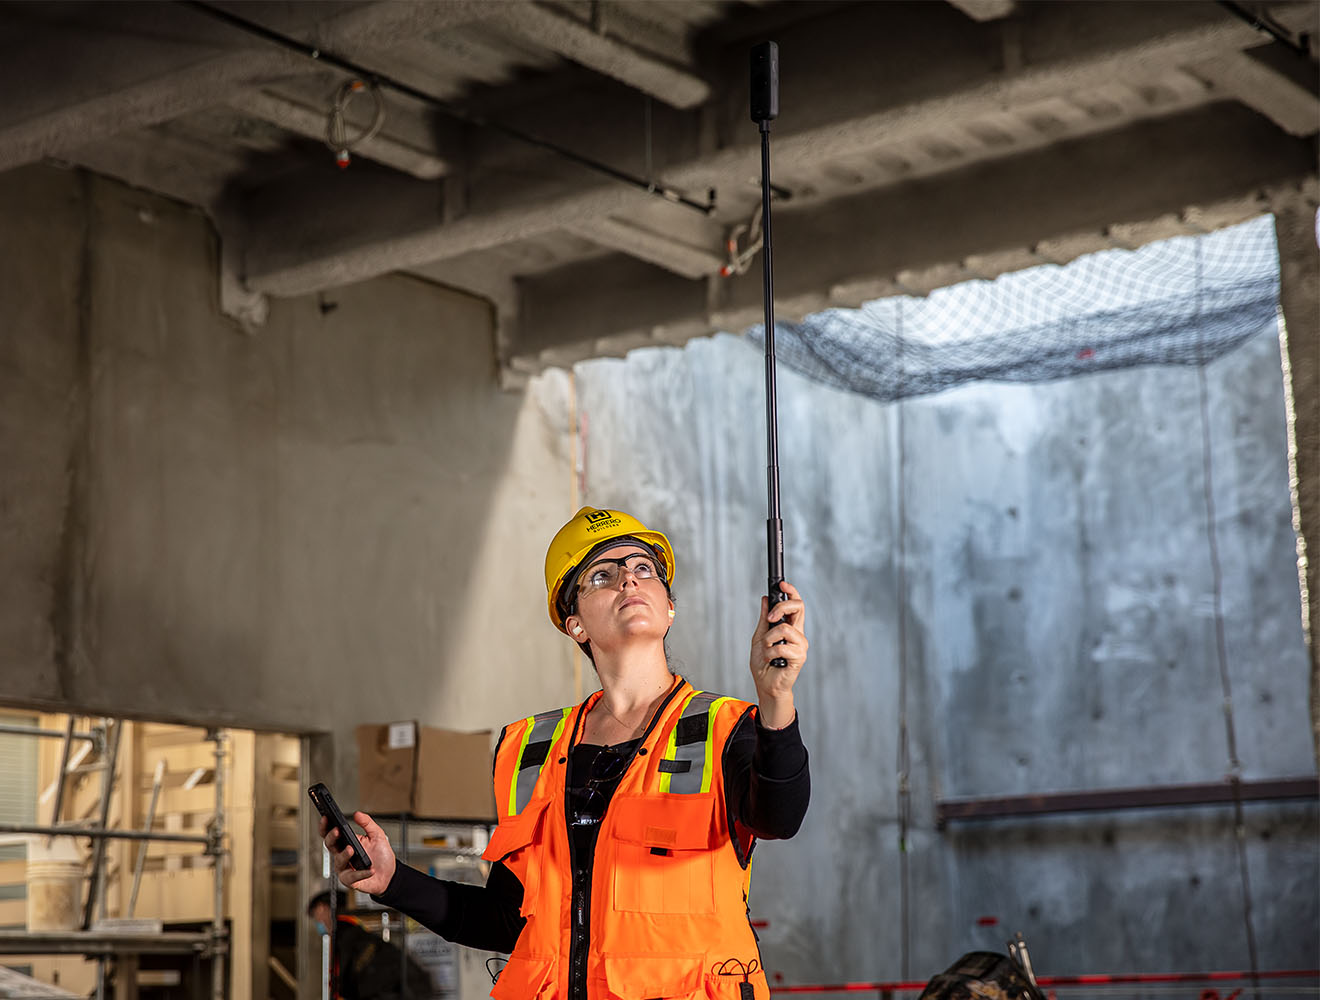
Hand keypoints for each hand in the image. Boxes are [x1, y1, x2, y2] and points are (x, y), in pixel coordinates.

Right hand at [320, 811, 396, 895]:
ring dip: (344, 854)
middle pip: (330, 845)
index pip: (331, 834)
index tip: (327, 817)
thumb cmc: (380, 856)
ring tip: (351, 849)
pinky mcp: (351, 880)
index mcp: (346, 843)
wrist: (389, 874)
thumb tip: (357, 814)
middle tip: (337, 831)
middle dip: (332, 837)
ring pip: (339, 861)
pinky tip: (370, 869)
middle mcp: (342, 855)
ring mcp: (345, 868)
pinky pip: (353, 876)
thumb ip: (367, 823)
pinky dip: (361, 873)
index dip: (326, 826)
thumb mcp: (377, 835)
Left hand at [748, 580, 806, 728]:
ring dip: (769, 639)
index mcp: (790, 628)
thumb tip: (766, 599)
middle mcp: (798, 634)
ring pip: (785, 628)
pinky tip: (770, 659)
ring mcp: (800, 645)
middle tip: (770, 619)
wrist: (765, 685)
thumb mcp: (759, 636)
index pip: (796, 605)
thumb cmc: (763, 664)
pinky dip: (770, 652)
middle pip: (798, 608)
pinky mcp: (799, 657)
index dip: (792, 592)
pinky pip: (782, 645)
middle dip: (781, 608)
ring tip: (766, 650)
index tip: (782, 585)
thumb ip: (764, 619)